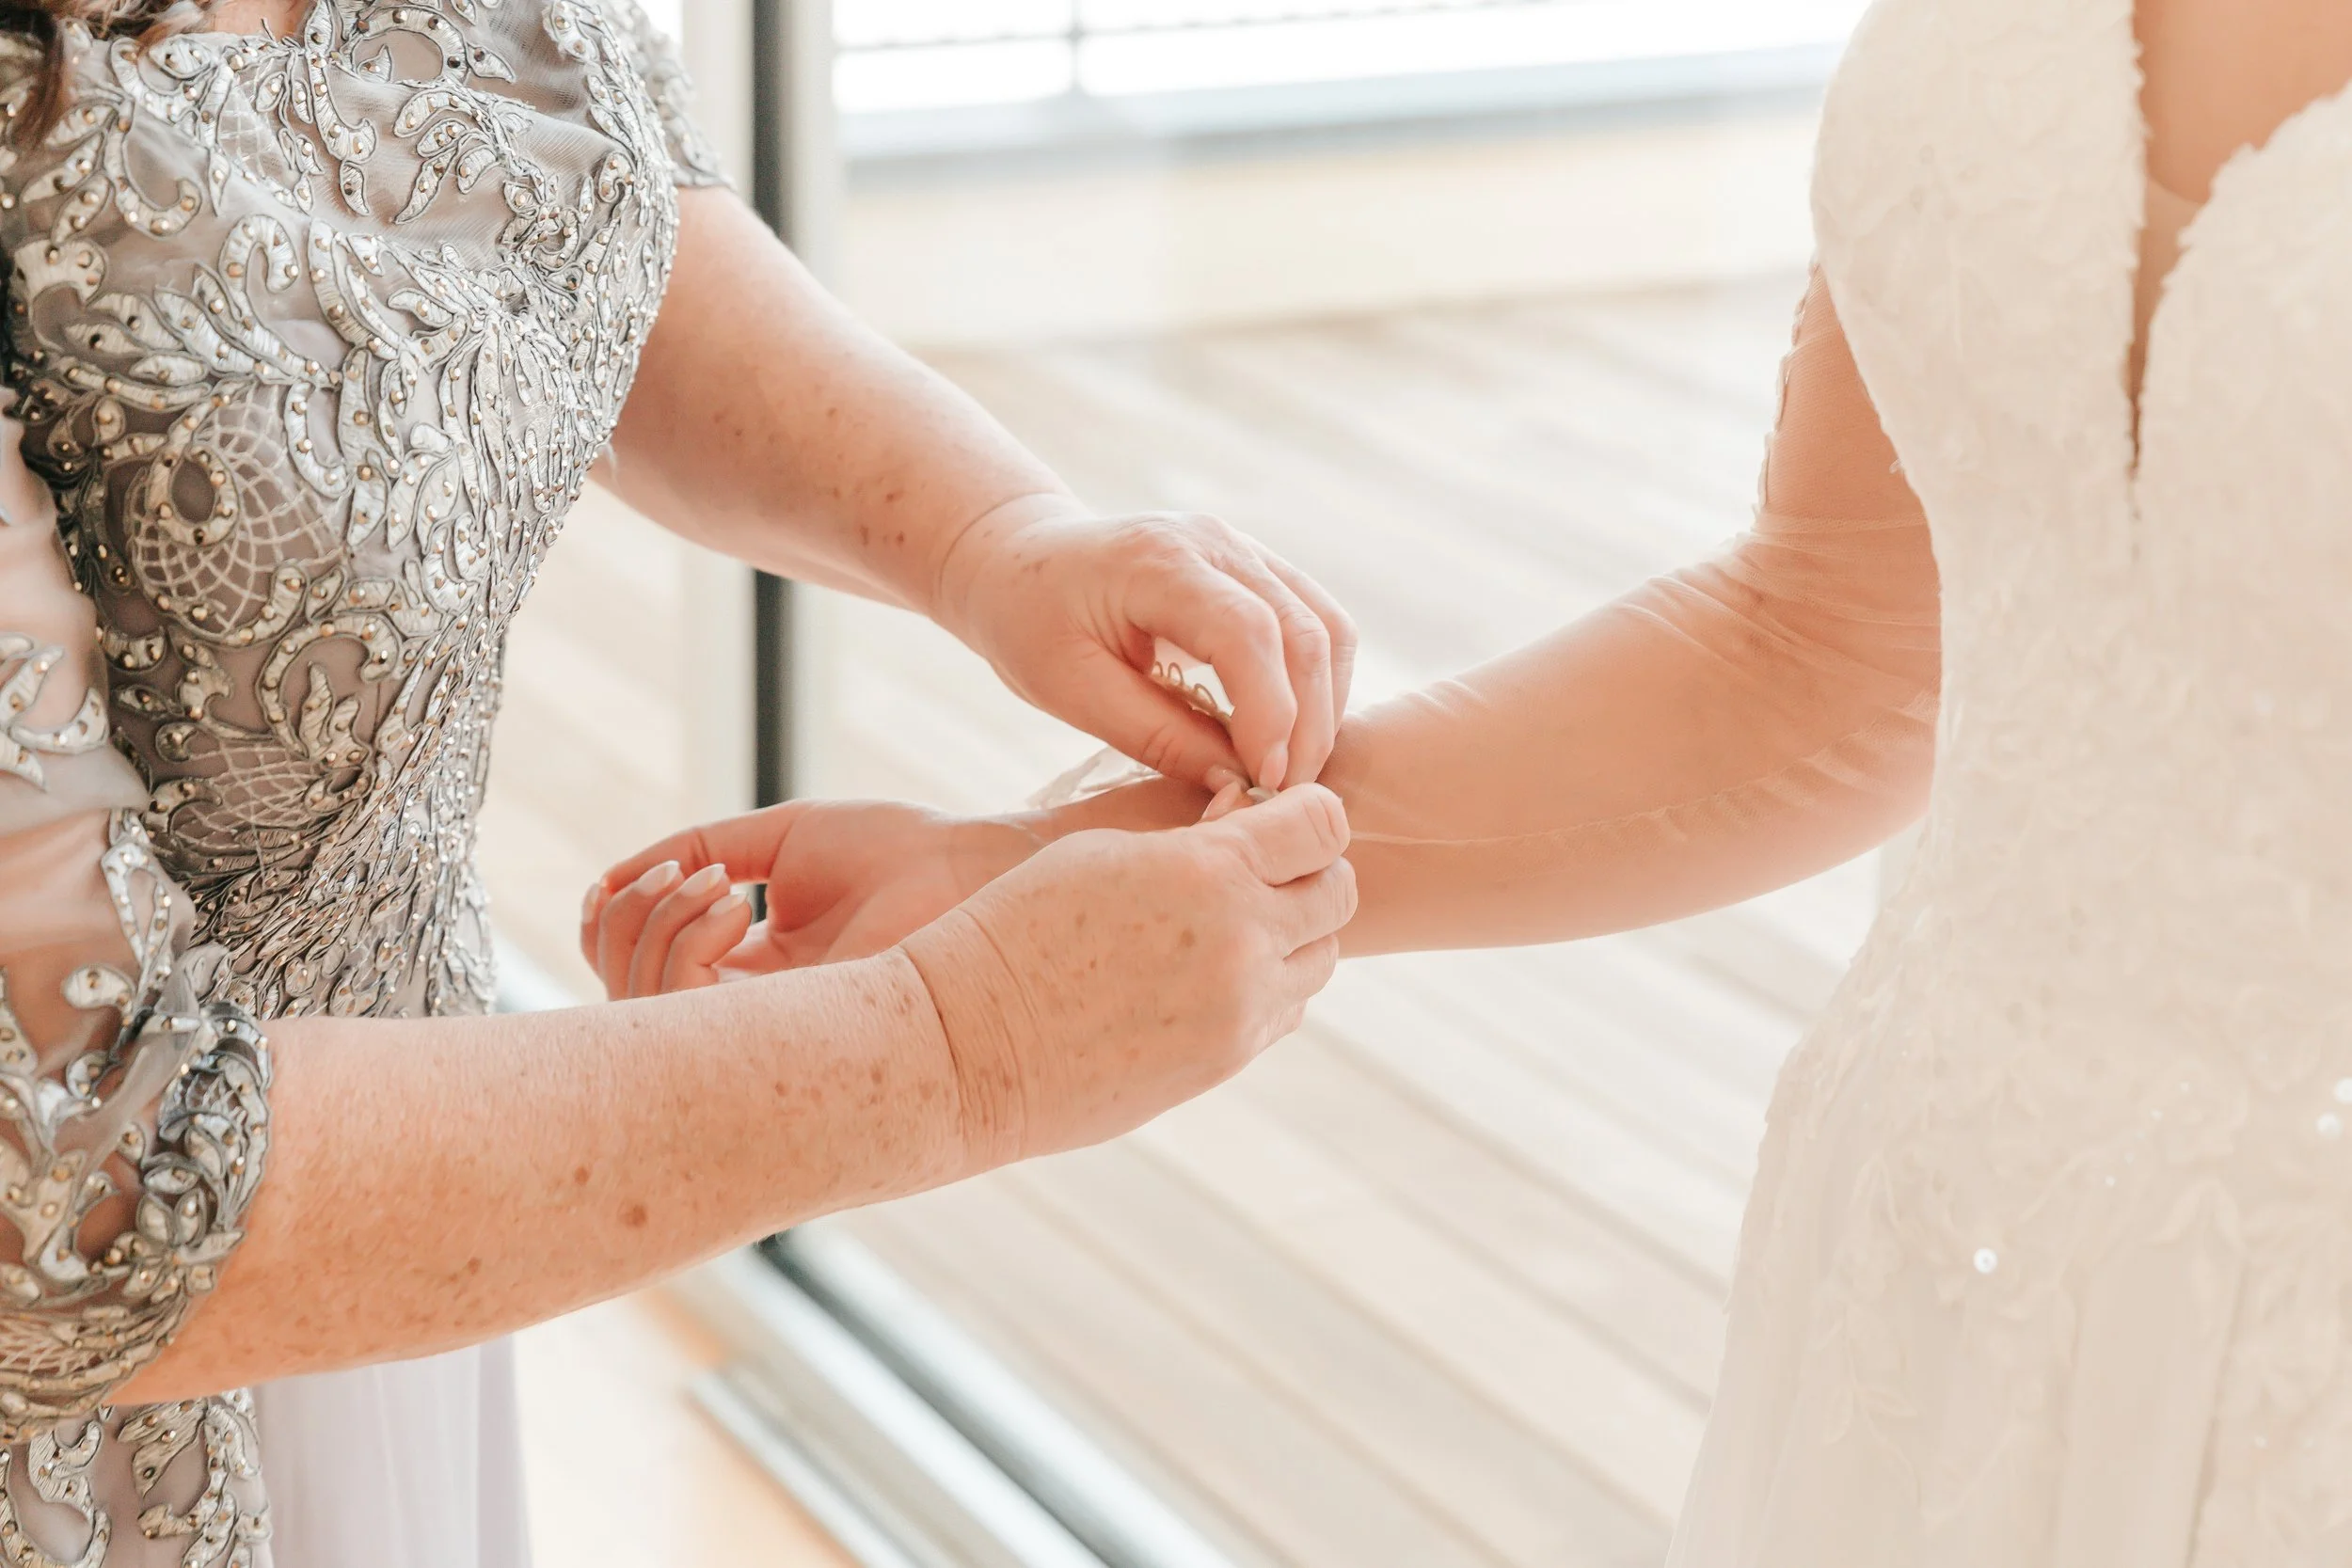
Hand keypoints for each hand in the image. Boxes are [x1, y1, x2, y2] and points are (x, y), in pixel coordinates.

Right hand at [581, 800, 1040, 998]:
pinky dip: (685, 946)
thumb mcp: (780, 840)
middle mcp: (751, 1016)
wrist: (968, 863)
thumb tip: (610, 877)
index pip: (638, 973)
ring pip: (645, 1012)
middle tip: (683, 875)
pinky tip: (736, 903)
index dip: (606, 930)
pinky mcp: (786, 1036)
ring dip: (656, 929)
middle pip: (625, 1001)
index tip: (617, 879)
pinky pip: (687, 1013)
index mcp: (750, 976)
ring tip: (720, 884)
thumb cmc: (898, 851)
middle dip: (622, 929)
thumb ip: (697, 851)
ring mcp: (766, 1032)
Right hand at [902, 783, 1354, 1166]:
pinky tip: (1206, 976)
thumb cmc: (1015, 926)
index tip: (1272, 817)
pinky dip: (1267, 988)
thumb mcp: (1104, 852)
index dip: (1305, 814)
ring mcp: (1239, 1012)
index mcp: (1209, 871)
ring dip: (1293, 934)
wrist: (964, 1043)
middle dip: (1308, 872)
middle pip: (1339, 893)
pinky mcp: (1224, 1062)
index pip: (1325, 824)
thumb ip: (1196, 839)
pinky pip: (1284, 1012)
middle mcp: (1243, 943)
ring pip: (1322, 960)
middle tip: (1258, 870)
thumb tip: (1250, 821)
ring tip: (1227, 926)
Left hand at [934, 497, 1355, 793]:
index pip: (1247, 632)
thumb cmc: (1030, 623)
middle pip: (1302, 629)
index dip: (1270, 712)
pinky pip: (1316, 622)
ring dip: (1324, 705)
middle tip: (1285, 796)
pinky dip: (1318, 682)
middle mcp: (1214, 541)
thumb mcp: (1071, 691)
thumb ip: (1157, 735)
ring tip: (1293, 771)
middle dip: (1307, 723)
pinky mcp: (1257, 567)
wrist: (1019, 560)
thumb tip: (1237, 784)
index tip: (1263, 781)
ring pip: (1325, 626)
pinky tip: (1294, 733)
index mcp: (1158, 561)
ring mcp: (1242, 547)